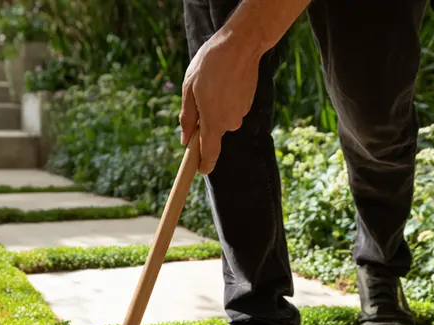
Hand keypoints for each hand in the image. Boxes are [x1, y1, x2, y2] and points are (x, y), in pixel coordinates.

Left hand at [180, 30, 260, 174]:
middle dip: (204, 121)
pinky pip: (232, 108)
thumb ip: (187, 118)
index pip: (210, 154)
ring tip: (212, 83)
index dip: (204, 165)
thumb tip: (185, 139)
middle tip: (198, 96)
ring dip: (215, 107)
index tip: (199, 171)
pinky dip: (225, 99)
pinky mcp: (248, 104)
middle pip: (214, 132)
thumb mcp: (188, 89)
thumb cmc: (210, 65)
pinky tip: (223, 82)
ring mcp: (241, 113)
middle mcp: (230, 122)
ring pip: (223, 118)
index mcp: (214, 122)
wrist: (240, 45)